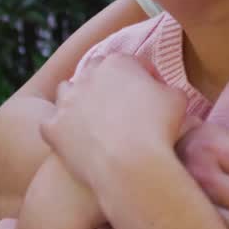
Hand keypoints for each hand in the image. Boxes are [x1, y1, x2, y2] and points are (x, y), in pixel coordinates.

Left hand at [40, 53, 187, 185]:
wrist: (129, 165)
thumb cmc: (158, 129)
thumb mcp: (177, 98)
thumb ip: (168, 88)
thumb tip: (164, 91)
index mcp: (118, 62)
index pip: (131, 63)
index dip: (144, 78)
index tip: (153, 93)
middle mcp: (87, 75)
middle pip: (95, 72)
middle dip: (106, 84)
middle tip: (120, 105)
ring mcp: (66, 101)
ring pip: (67, 91)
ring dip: (77, 100)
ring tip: (92, 119)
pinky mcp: (52, 127)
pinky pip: (51, 124)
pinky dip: (60, 129)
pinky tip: (73, 139)